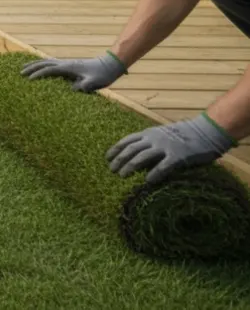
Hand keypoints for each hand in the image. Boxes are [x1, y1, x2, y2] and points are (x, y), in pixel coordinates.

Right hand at [20, 51, 125, 92]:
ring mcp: (66, 63)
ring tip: (24, 68)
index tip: (28, 80)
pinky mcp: (69, 65)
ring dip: (34, 64)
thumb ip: (84, 86)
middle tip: (19, 72)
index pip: (49, 70)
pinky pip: (51, 64)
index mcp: (68, 67)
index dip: (38, 75)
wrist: (109, 65)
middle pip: (44, 63)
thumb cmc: (102, 75)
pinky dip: (42, 64)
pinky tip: (40, 68)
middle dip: (31, 67)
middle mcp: (65, 63)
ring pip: (46, 62)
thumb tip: (72, 90)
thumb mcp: (94, 82)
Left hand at [106, 114, 235, 184]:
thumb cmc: (183, 134)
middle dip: (119, 160)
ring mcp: (165, 147)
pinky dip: (154, 174)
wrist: (205, 131)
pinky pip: (163, 166)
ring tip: (121, 176)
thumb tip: (135, 156)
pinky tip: (147, 181)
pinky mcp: (178, 156)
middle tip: (111, 170)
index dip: (115, 150)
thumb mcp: (162, 134)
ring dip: (130, 167)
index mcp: (148, 133)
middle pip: (130, 150)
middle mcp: (153, 139)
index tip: (107, 159)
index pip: (126, 141)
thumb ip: (149, 142)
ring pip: (141, 157)